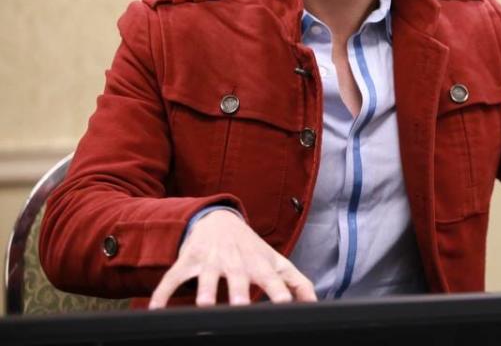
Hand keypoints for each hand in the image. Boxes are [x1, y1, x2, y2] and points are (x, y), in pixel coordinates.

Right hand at [148, 210, 317, 307]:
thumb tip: (317, 305)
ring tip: (203, 305)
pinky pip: (172, 278)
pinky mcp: (187, 260)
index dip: (278, 291)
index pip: (272, 278)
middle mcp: (235, 261)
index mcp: (259, 264)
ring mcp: (210, 259)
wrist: (218, 220)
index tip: (285, 304)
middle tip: (240, 306)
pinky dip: (162, 293)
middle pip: (238, 276)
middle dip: (238, 290)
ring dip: (204, 289)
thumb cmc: (251, 248)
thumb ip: (296, 283)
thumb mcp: (276, 261)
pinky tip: (155, 310)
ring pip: (205, 275)